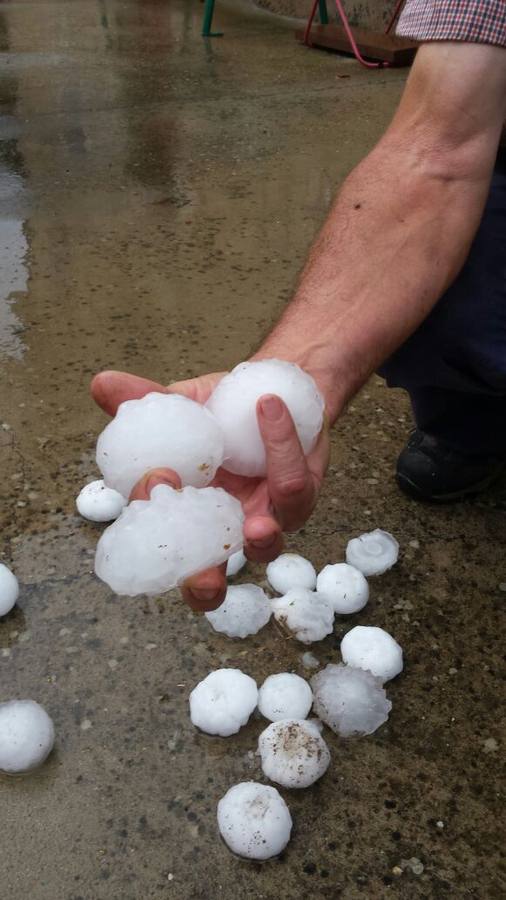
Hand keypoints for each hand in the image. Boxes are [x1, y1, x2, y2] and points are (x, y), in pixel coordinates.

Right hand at [91, 370, 328, 611]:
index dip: (151, 529)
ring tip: (257, 525)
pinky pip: (293, 482)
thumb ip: (141, 398)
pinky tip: (268, 408)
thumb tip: (101, 383)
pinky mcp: (300, 497)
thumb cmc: (221, 410)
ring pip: (266, 545)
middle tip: (202, 581)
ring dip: (262, 539)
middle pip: (210, 578)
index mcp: (182, 513)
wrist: (275, 389)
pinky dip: (280, 444)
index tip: (152, 484)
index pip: (157, 540)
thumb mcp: (178, 402)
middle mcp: (220, 529)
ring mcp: (263, 519)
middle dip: (204, 586)